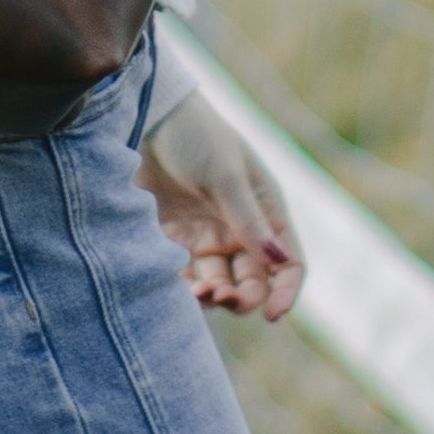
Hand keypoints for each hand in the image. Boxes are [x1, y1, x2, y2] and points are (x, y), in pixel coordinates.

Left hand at [137, 91, 304, 323]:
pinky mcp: (174, 242)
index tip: (273, 315)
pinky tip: (178, 290)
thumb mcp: (225, 176)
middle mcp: (240, 230)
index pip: (288, 263)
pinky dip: (186, 290)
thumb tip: (279, 262)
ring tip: (199, 295)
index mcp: (266, 211)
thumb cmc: (195, 137)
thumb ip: (248, 220)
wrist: (144, 118)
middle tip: (224, 298)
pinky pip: (186, 279)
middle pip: (254, 282)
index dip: (286, 292)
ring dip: (214, 298)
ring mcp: (206, 238)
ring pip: (220, 286)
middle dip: (244, 299)